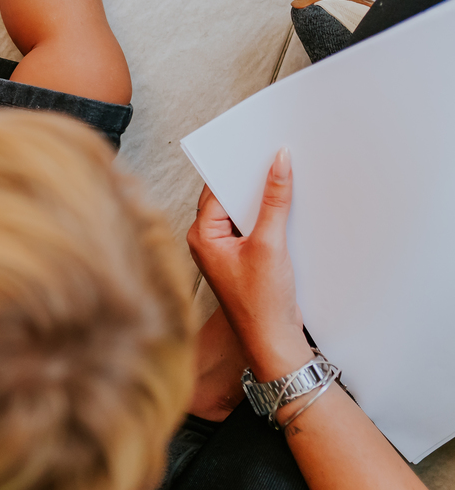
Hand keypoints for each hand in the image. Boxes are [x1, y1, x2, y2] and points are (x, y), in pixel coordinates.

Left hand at [186, 149, 312, 380]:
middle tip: (274, 159)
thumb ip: (274, 202)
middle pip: (229, 198)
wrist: (273, 341)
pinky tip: (288, 209)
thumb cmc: (261, 302)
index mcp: (202, 235)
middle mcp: (208, 240)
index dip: (236, 169)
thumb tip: (278, 164)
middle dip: (251, 182)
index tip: (256, 149)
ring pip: (243, 213)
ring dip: (262, 201)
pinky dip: (269, 218)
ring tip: (285, 180)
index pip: (216, 190)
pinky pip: (254, 227)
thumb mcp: (270, 244)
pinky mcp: (243, 258)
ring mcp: (225, 250)